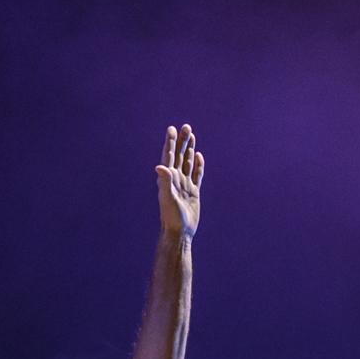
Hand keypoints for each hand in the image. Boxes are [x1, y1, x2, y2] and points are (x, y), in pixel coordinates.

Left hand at [155, 123, 202, 240]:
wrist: (180, 232)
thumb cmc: (171, 217)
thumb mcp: (167, 198)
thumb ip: (164, 182)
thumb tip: (160, 166)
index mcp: (168, 178)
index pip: (169, 156)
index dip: (170, 142)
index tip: (171, 129)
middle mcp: (175, 179)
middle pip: (179, 155)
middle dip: (182, 141)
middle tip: (186, 126)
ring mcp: (185, 185)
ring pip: (187, 162)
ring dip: (189, 149)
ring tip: (191, 136)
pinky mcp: (193, 192)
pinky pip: (196, 174)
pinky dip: (197, 165)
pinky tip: (198, 156)